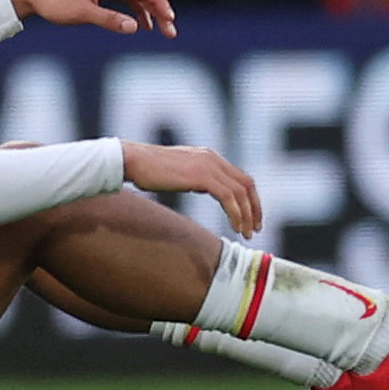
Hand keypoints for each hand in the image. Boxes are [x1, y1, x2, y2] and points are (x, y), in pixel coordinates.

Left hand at [5, 0, 176, 37]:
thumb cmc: (54, 1)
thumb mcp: (83, 13)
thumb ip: (109, 20)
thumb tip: (135, 27)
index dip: (159, 2)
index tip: (169, 18)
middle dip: (158, 10)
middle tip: (171, 30)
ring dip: (148, 12)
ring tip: (161, 30)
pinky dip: (134, 11)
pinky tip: (142, 25)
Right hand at [120, 142, 260, 238]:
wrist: (134, 161)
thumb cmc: (150, 169)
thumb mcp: (182, 172)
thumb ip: (198, 177)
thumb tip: (208, 189)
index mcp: (210, 156)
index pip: (241, 178)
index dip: (250, 199)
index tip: (251, 218)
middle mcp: (213, 158)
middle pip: (247, 184)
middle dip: (254, 208)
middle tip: (254, 229)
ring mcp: (209, 165)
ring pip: (240, 193)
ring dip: (246, 215)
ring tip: (245, 233)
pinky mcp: (202, 176)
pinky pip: (228, 197)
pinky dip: (236, 213)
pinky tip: (234, 227)